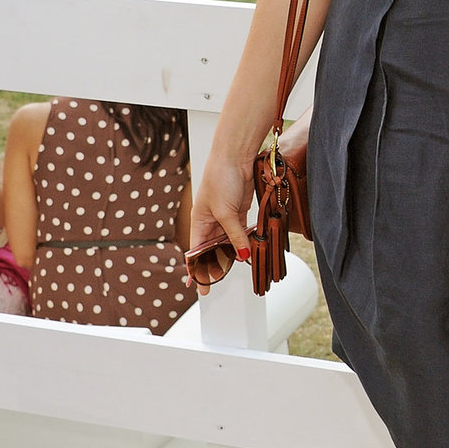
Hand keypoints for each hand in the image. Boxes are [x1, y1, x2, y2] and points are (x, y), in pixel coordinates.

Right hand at [187, 156, 252, 289]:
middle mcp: (211, 222)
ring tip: (241, 269)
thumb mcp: (226, 213)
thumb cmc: (220, 180)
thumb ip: (235, 236)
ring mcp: (226, 217)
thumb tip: (243, 256)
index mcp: (199, 223)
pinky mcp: (240, 212)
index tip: (200, 289)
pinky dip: (246, 241)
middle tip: (224, 282)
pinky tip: (252, 251)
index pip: (196, 253)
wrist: (234, 158)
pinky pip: (242, 232)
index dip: (197, 271)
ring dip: (235, 254)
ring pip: (229, 242)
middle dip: (218, 265)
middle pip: (213, 250)